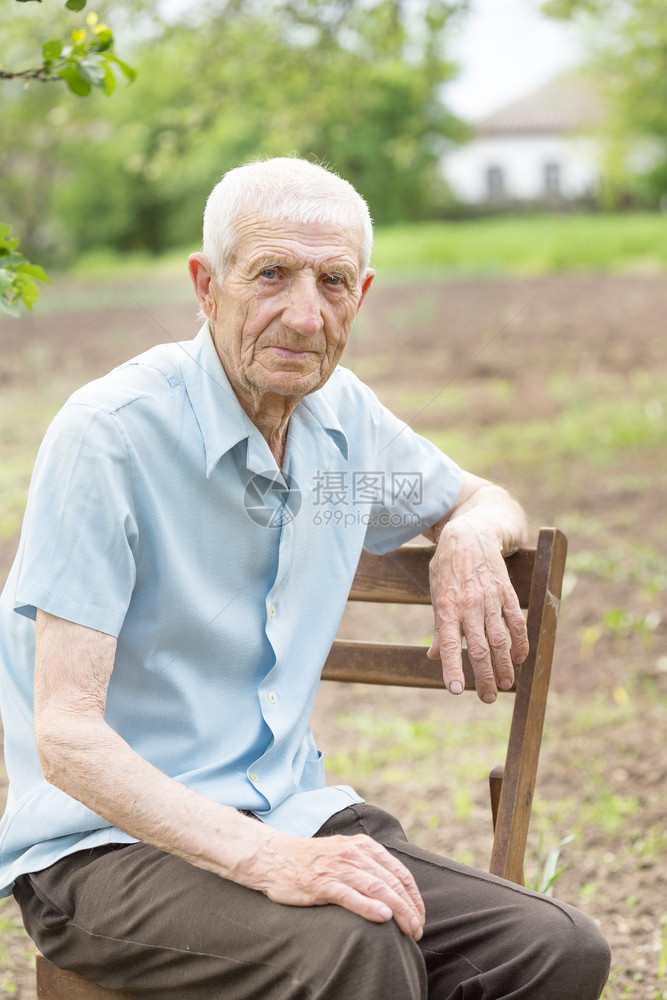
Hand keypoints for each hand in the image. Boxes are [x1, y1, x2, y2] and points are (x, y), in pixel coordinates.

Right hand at [244, 831, 424, 939]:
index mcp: (363, 846)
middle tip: (418, 931)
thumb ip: (367, 866)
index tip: (420, 916)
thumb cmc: (311, 861)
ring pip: (377, 888)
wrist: (274, 857)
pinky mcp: (321, 883)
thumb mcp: (344, 854)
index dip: (414, 897)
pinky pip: (350, 895)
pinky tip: (384, 917)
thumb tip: (394, 891)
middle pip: (392, 882)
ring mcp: (337, 867)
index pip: (399, 872)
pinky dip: (369, 906)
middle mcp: (353, 853)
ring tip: (410, 930)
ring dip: (399, 911)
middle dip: (410, 909)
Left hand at [427, 521, 528, 702]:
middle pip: (479, 648)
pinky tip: (520, 658)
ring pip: (500, 639)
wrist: (470, 534)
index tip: (455, 690)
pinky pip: (516, 621)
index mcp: (447, 605)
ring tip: (505, 685)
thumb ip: (439, 626)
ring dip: (504, 665)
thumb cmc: (448, 567)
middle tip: (487, 698)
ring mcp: (490, 598)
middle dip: (484, 676)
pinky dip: (520, 642)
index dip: (453, 668)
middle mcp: (469, 604)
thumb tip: (434, 656)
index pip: (451, 643)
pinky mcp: (507, 593)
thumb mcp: (436, 592)